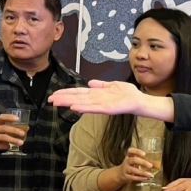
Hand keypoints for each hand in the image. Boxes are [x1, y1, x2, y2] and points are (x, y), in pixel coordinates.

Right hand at [0, 113, 26, 154]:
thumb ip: (9, 126)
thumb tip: (26, 128)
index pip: (2, 117)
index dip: (9, 117)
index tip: (17, 119)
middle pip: (4, 128)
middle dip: (15, 130)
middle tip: (23, 133)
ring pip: (4, 137)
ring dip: (13, 140)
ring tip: (21, 142)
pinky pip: (1, 145)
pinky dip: (7, 146)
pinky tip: (10, 146)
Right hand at [50, 80, 171, 119]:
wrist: (140, 101)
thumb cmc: (128, 94)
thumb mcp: (113, 86)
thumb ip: (101, 85)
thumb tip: (89, 82)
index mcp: (97, 94)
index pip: (78, 93)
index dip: (66, 93)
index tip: (54, 94)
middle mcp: (97, 100)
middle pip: (77, 98)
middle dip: (64, 98)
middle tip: (50, 100)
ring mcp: (102, 105)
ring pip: (82, 103)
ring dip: (70, 103)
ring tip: (58, 103)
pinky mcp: (109, 109)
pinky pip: (95, 108)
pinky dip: (85, 108)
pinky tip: (75, 108)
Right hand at [117, 147, 154, 184]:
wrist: (119, 173)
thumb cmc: (131, 165)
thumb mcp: (135, 160)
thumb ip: (144, 160)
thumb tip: (157, 164)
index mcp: (129, 155)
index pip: (130, 151)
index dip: (137, 151)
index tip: (144, 154)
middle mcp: (127, 161)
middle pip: (133, 160)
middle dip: (143, 163)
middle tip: (151, 165)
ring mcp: (125, 169)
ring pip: (133, 170)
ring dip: (143, 173)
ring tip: (151, 175)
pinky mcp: (126, 176)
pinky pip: (133, 177)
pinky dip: (140, 178)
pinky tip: (146, 178)